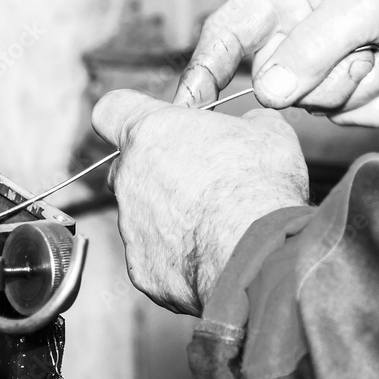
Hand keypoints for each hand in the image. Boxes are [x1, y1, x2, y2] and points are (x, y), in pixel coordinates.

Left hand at [91, 90, 307, 315]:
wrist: (259, 253)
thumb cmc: (260, 186)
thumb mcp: (268, 133)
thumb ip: (247, 123)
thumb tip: (255, 124)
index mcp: (151, 133)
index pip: (110, 110)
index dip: (127, 114)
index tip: (148, 123)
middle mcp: (129, 177)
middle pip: (125, 167)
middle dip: (153, 171)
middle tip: (195, 178)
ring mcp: (130, 226)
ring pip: (139, 215)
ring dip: (169, 216)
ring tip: (214, 224)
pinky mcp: (141, 268)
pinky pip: (153, 257)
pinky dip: (177, 256)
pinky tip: (210, 254)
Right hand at [175, 0, 378, 126]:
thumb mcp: (362, 0)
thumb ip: (313, 45)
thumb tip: (269, 92)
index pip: (225, 33)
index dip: (201, 70)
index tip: (186, 109)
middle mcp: (292, 28)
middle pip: (276, 83)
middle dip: (324, 76)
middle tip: (368, 47)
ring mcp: (318, 61)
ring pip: (315, 103)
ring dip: (358, 84)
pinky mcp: (348, 86)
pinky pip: (350, 115)